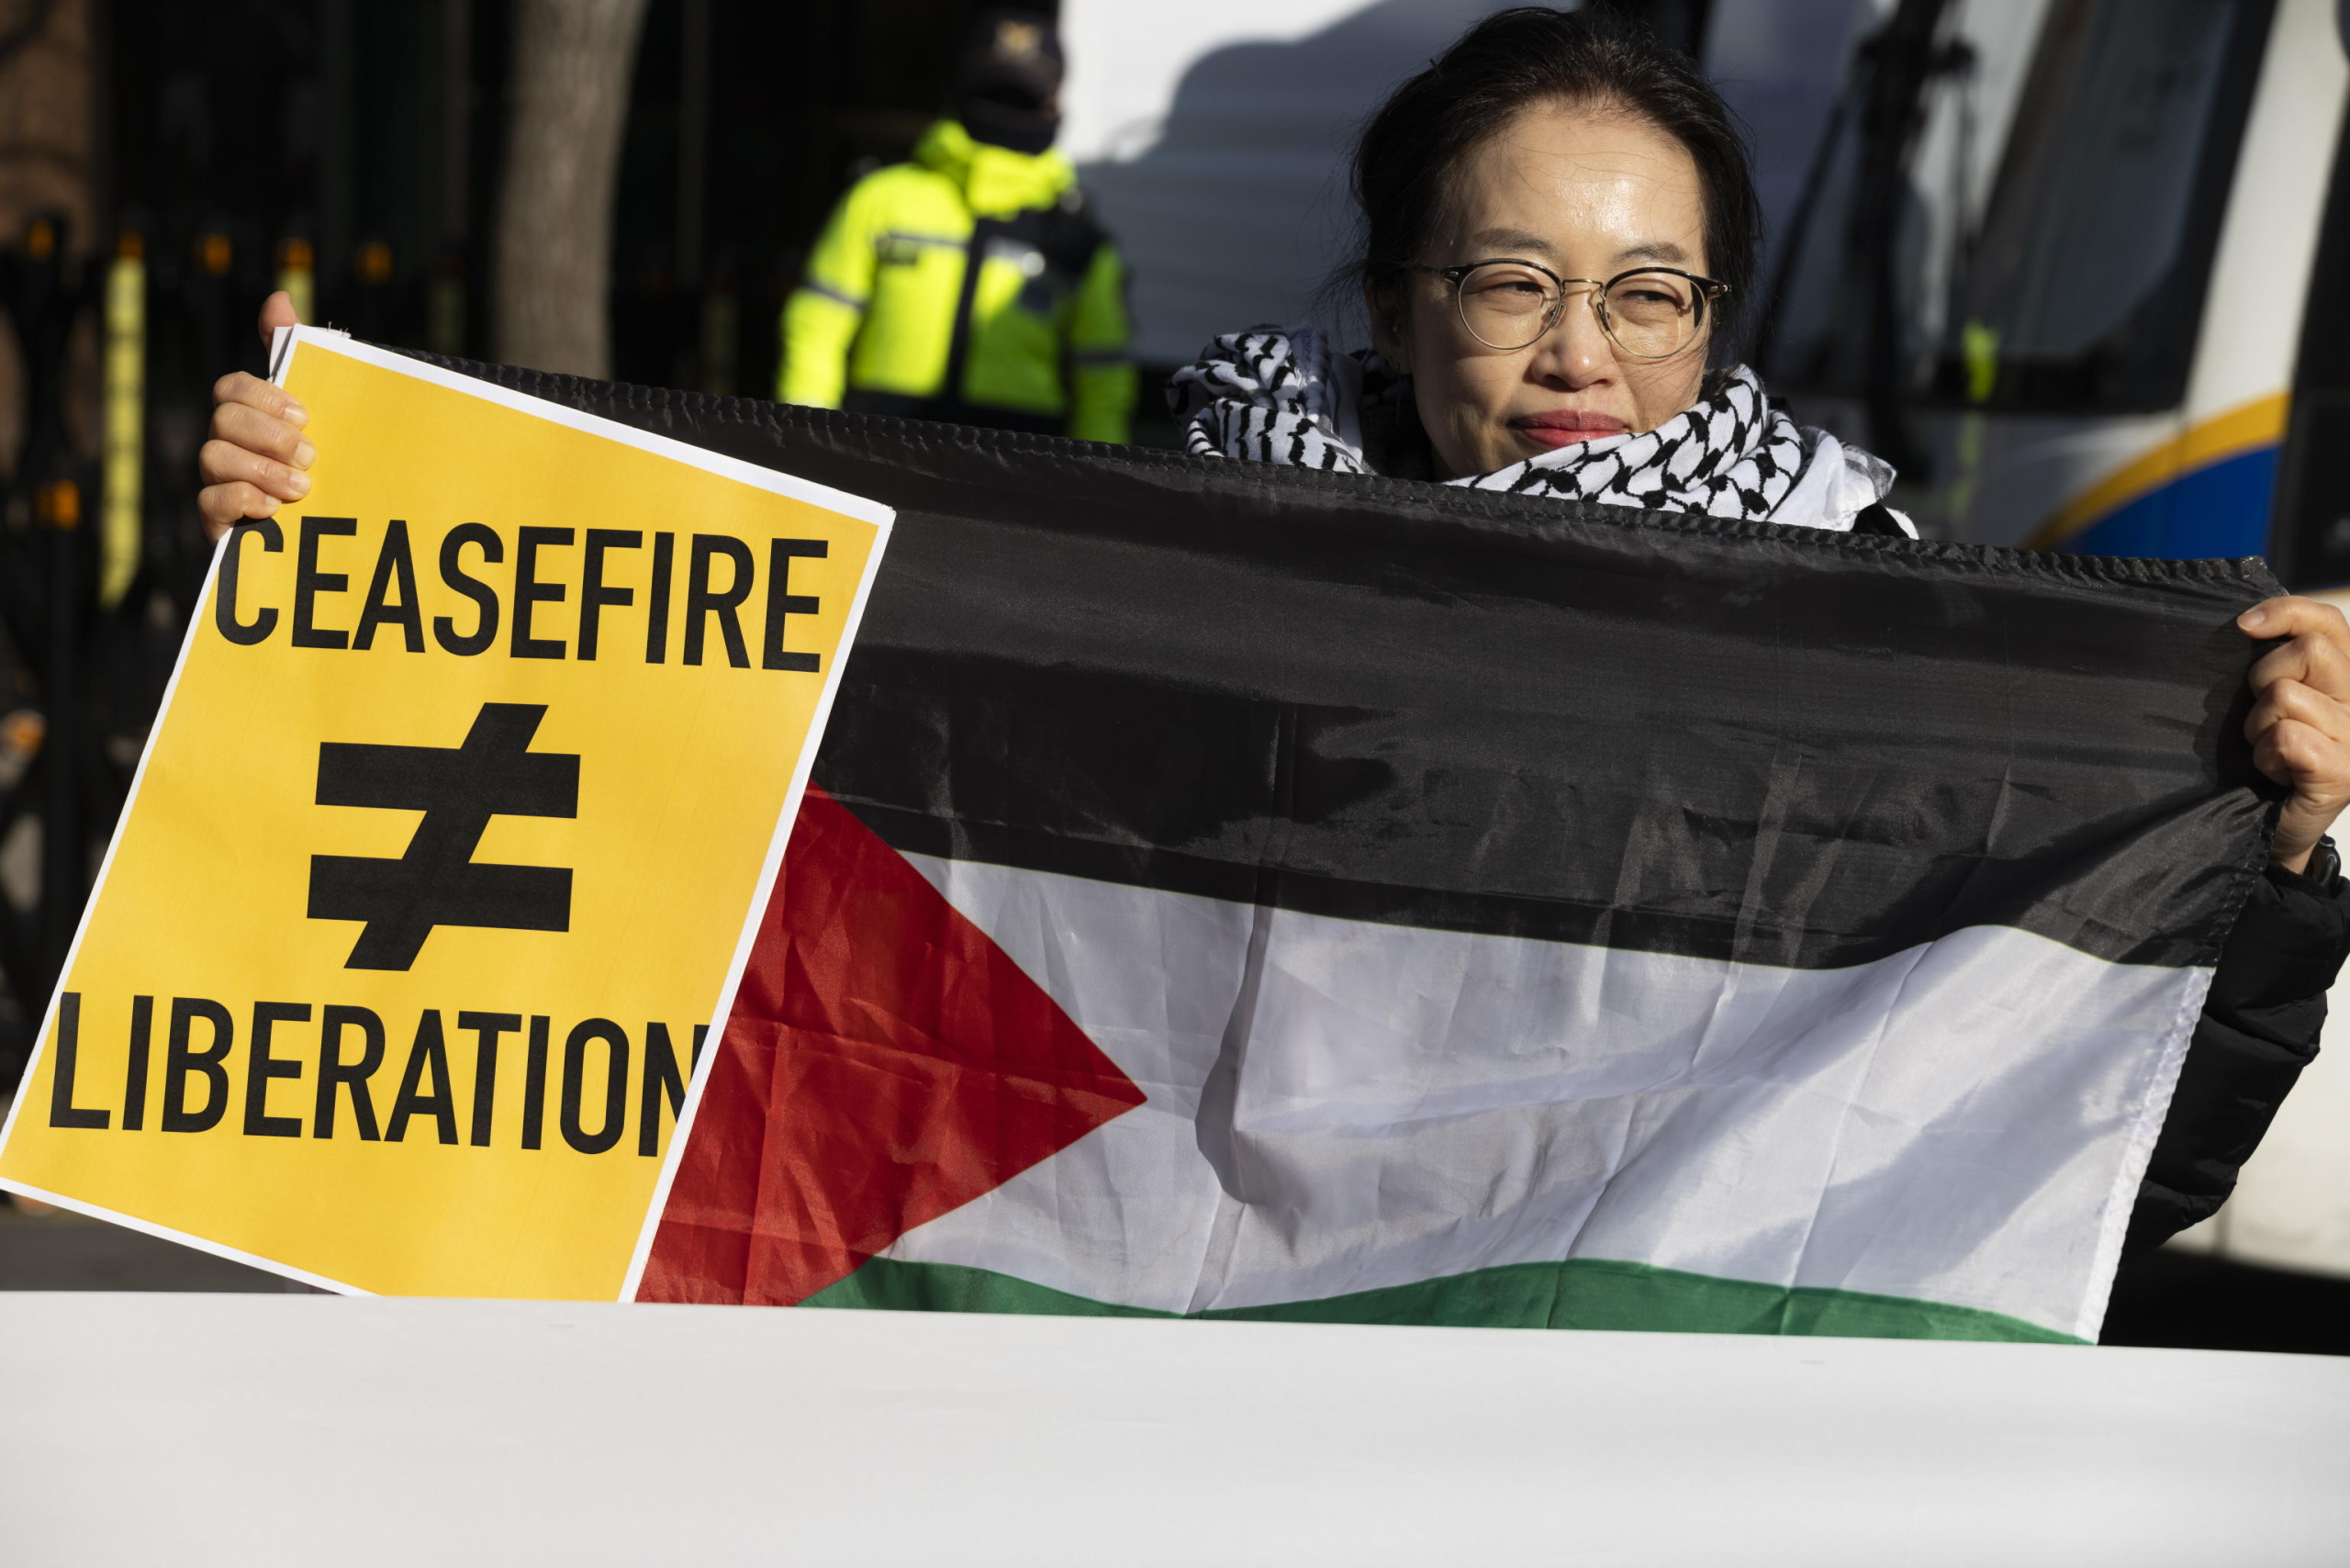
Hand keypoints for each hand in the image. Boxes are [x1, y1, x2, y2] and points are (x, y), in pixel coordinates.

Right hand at [196, 291, 310, 542]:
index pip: (231, 387)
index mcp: (254, 420)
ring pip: (212, 456)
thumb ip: (302, 359)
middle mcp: (230, 447)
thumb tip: (278, 297)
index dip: (261, 394)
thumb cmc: (333, 472)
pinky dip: (240, 499)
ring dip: (259, 468)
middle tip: (310, 455)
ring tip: (301, 488)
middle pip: (223, 418)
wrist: (342, 543)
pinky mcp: (221, 525)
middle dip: (267, 433)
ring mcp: (221, 484)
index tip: (305, 414)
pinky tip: (272, 509)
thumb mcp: (330, 416)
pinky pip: (208, 503)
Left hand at [2240, 595, 2349, 873]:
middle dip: (2263, 678)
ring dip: (2258, 726)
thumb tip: (2249, 621)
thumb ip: (2279, 662)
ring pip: (2285, 695)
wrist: (2275, 829)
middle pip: (2309, 651)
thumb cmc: (2272, 761)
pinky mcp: (2342, 773)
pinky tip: (2275, 773)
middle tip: (2262, 716)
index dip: (2286, 612)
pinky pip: (2286, 736)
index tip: (2244, 627)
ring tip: (2269, 750)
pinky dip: (2265, 754)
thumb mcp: (2273, 701)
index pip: (2329, 622)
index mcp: (2347, 679)